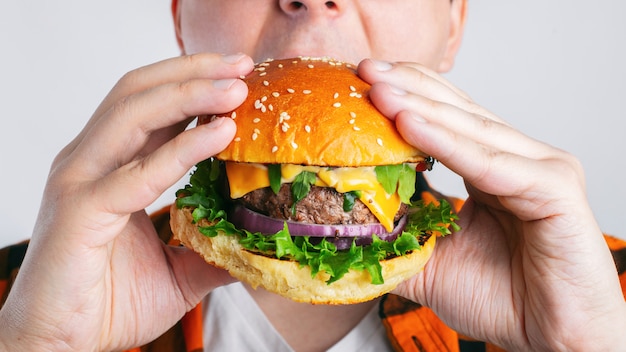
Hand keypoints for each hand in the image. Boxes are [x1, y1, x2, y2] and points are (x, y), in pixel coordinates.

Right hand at [0, 53, 253, 350]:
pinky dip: (182, 148)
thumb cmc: (109, 302)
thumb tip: (258, 240)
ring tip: (237, 88)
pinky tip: (219, 134)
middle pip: (141, 92)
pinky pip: (137, 172)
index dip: (195, 82)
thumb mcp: (178, 270)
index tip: (242, 75)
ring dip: (190, 94)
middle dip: (195, 72)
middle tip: (244, 65)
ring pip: (134, 114)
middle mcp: (92, 161)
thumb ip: (213, 248)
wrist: (59, 346)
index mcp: (111, 165)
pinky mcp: (81, 210)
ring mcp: (81, 181)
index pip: (153, 105)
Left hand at [358, 59, 625, 349]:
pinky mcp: (554, 188)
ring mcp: (540, 169)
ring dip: (420, 109)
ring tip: (378, 90)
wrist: (554, 340)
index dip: (407, 96)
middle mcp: (518, 159)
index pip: (447, 119)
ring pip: (472, 131)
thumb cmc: (502, 299)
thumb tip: (344, 226)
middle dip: (408, 89)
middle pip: (458, 112)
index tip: (362, 80)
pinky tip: (409, 124)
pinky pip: (490, 163)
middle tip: (364, 69)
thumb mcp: (431, 263)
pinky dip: (448, 143)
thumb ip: (396, 239)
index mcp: (492, 168)